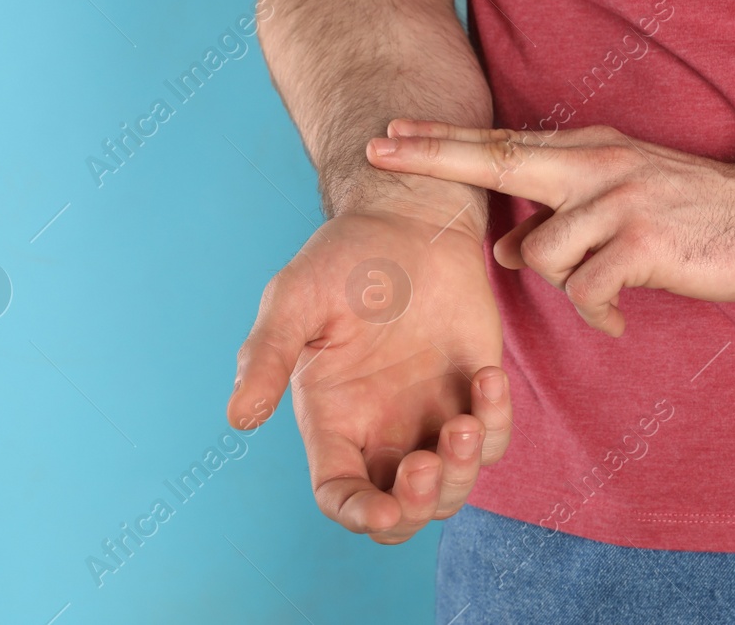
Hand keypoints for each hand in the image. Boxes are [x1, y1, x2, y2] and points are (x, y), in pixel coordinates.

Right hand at [227, 200, 508, 543]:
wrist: (409, 219)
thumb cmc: (345, 257)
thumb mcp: (295, 299)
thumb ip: (269, 356)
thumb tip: (239, 416)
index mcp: (334, 420)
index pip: (341, 494)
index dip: (359, 515)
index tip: (383, 511)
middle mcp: (383, 429)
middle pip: (404, 510)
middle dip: (418, 504)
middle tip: (426, 461)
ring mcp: (432, 414)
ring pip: (453, 487)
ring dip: (461, 471)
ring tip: (463, 420)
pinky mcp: (475, 391)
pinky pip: (493, 436)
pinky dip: (496, 422)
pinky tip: (488, 377)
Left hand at [366, 121, 734, 335]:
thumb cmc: (692, 215)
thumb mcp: (620, 205)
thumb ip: (561, 218)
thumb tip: (503, 247)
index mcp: (589, 154)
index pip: (503, 143)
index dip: (443, 140)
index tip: (389, 134)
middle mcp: (597, 166)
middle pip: (497, 160)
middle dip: (433, 157)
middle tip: (379, 152)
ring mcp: (619, 200)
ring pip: (542, 255)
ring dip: (565, 285)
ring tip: (606, 290)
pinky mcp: (643, 243)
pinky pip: (586, 291)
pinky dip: (599, 312)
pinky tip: (623, 312)